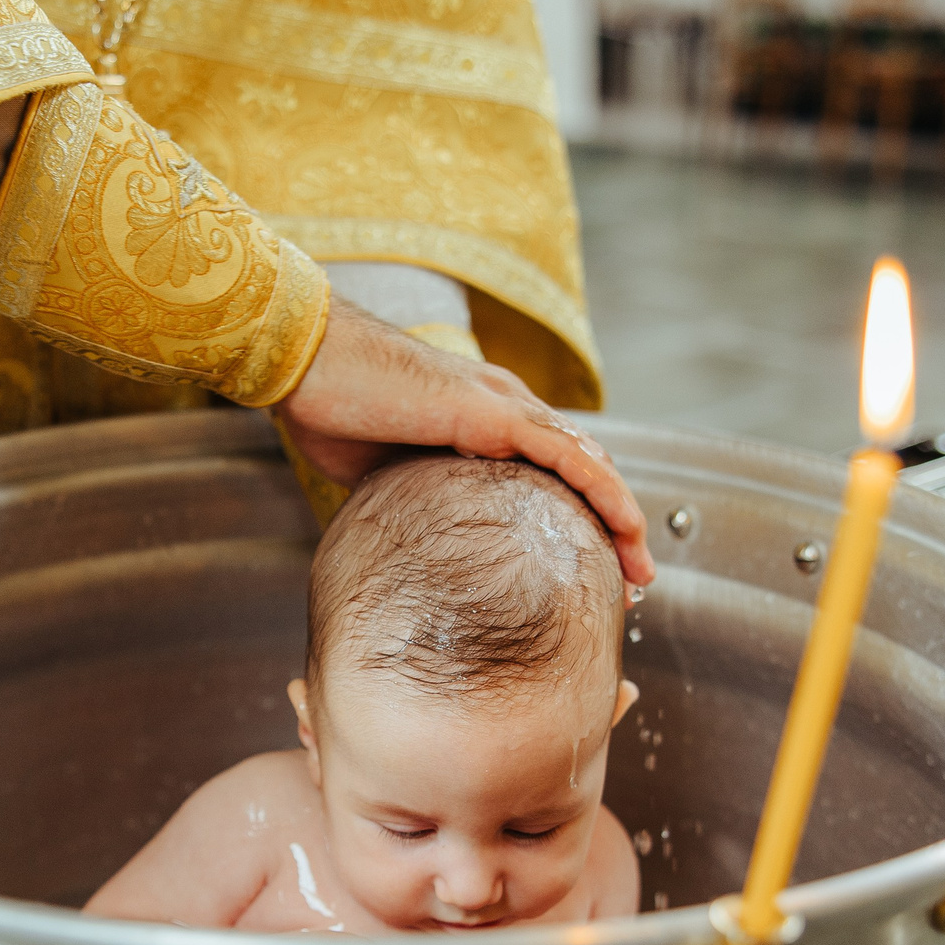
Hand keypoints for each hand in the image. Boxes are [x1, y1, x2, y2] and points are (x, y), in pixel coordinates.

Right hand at [273, 299, 654, 585]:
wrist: (304, 360)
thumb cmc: (329, 408)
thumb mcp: (380, 475)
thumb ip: (411, 504)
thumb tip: (408, 554)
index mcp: (480, 423)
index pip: (550, 476)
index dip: (579, 523)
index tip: (592, 575)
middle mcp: (505, 409)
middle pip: (582, 473)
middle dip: (612, 531)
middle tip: (629, 585)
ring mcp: (505, 407)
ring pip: (589, 466)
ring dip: (622, 521)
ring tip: (640, 572)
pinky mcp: (496, 414)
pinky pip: (569, 458)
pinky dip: (605, 495)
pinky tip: (627, 530)